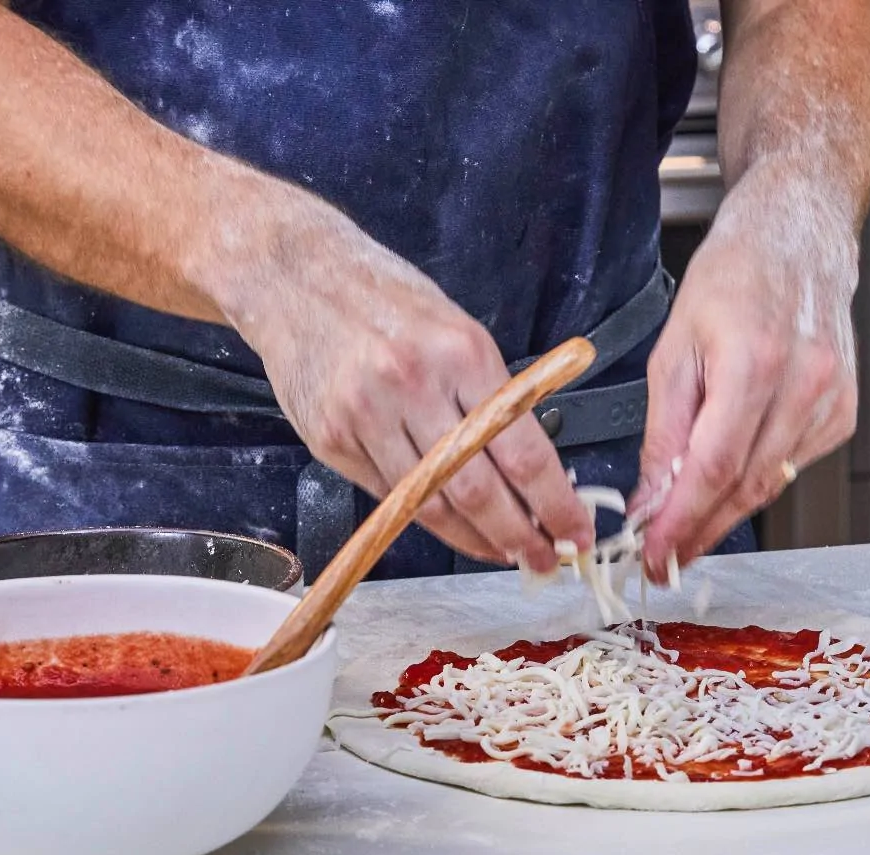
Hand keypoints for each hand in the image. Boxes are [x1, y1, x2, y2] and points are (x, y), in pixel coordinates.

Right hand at [197, 181, 591, 571]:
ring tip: (504, 552)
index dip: (555, 504)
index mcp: (461, 353)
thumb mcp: (459, 330)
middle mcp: (412, 386)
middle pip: (478, 491)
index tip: (577, 534)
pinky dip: (426, 518)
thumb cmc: (388, 302)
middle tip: (544, 561)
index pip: (521, 451)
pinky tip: (453, 527)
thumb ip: (494, 397)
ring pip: (430, 506)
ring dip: (475, 540)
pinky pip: (389, 497)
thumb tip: (535, 475)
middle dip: (519, 537)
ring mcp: (365, 417)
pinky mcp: (329, 439)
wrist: (292, 277)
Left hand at [631, 167, 859, 577]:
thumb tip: (651, 501)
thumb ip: (662, 432)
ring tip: (686, 526)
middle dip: (700, 531)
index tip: (654, 556)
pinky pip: (794, 466)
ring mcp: (833, 400)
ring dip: (727, 512)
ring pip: (773, 484)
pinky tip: (733, 475)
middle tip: (663, 558)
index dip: (682, 523)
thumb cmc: (734, 276)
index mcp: (754, 361)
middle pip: (747, 486)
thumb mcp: (674, 347)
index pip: (714, 468)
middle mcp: (804, 384)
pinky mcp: (845, 413)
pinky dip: (759, 481)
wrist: (798, 235)